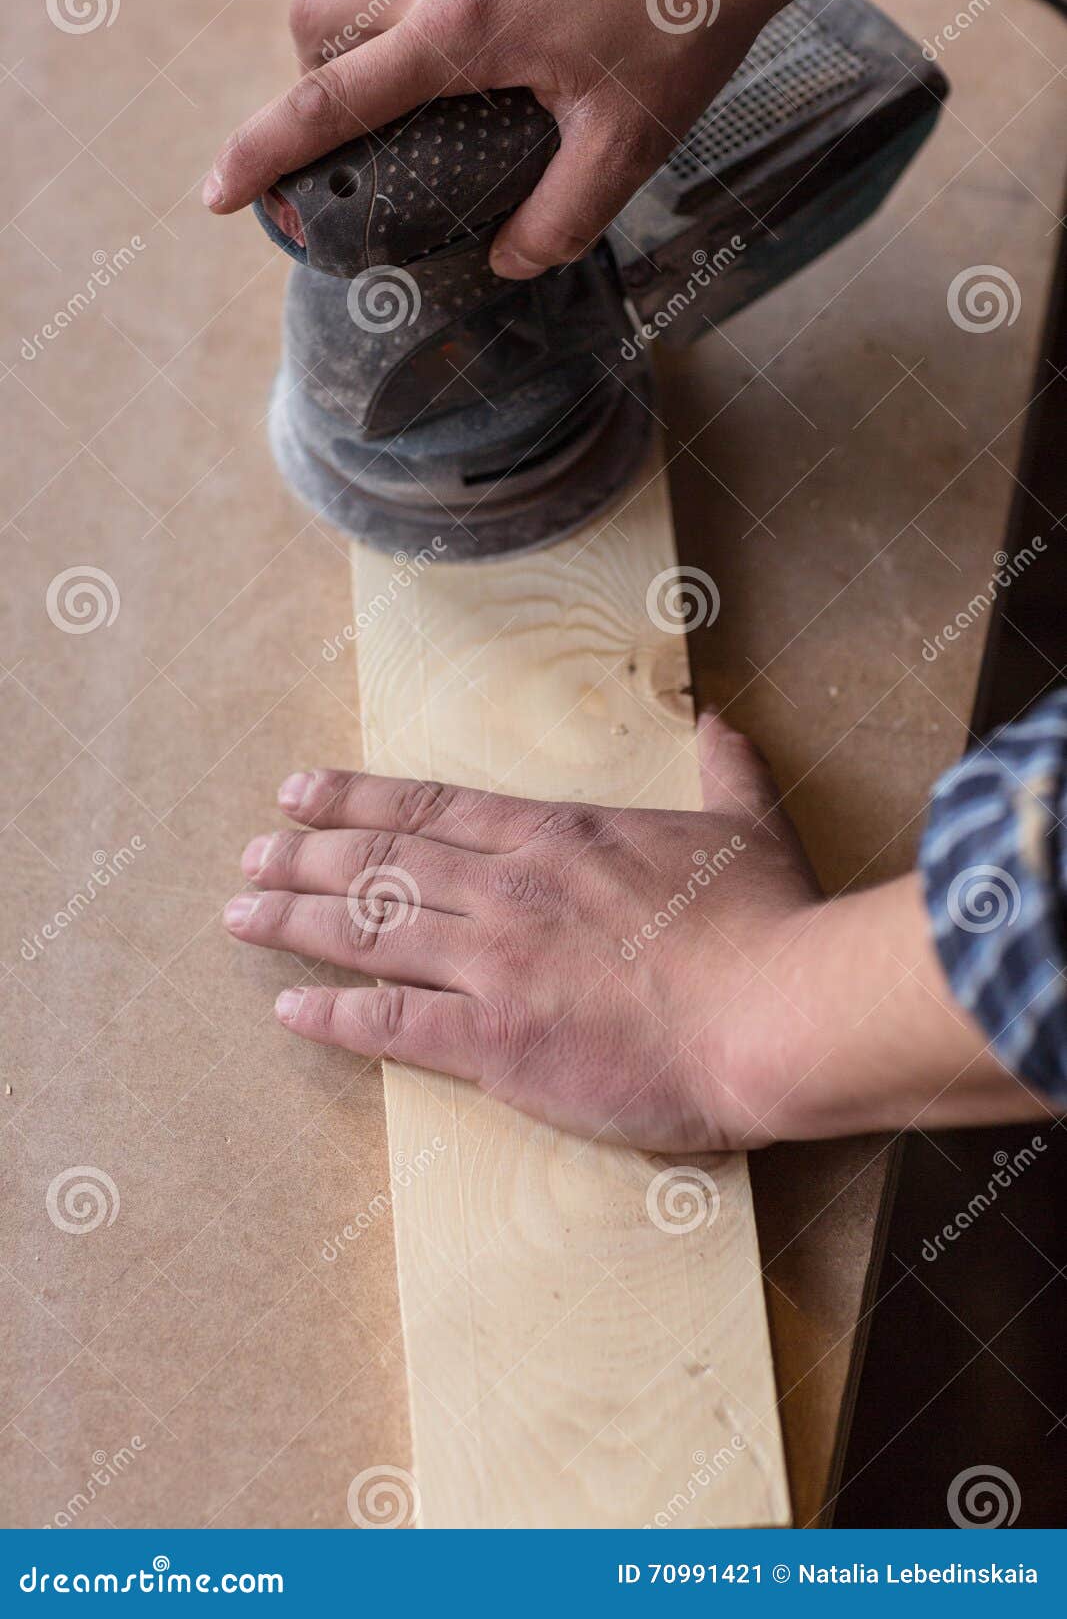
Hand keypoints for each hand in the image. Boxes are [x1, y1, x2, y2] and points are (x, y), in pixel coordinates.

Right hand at [203, 0, 870, 277]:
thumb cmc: (689, 16)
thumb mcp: (630, 143)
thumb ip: (562, 216)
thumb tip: (511, 261)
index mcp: (461, 32)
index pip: (329, 102)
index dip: (263, 154)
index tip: (220, 193)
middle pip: (319, 26)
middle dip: (310, 89)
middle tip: (356, 145)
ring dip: (363, 50)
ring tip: (423, 110)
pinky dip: (422, 20)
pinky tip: (497, 56)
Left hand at [223, 712, 1039, 1149]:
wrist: (775, 1013)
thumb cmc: (765, 923)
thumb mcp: (746, 824)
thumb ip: (725, 768)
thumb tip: (721, 720)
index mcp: (556, 837)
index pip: (429, 808)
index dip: (354, 800)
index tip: (299, 793)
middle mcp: (507, 890)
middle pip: (379, 864)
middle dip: (305, 857)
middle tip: (251, 856)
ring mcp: (495, 964)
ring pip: (368, 931)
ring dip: (296, 920)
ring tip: (242, 914)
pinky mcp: (496, 1044)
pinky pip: (389, 1024)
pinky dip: (331, 1014)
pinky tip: (288, 1007)